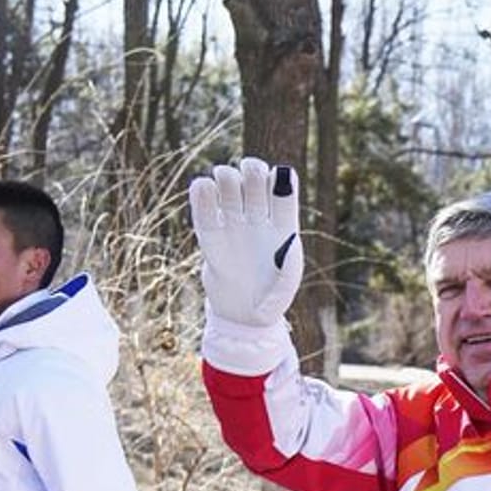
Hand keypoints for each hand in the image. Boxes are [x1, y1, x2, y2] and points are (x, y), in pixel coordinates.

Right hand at [189, 158, 301, 328]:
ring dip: (227, 177)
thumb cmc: (270, 301)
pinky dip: (201, 196)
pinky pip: (205, 212)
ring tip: (222, 179)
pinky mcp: (210, 238)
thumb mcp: (285, 288)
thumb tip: (289, 239)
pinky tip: (202, 185)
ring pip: (230, 190)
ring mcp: (233, 227)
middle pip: (255, 182)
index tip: (276, 175)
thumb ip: (289, 266)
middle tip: (246, 173)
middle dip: (252, 171)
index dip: (280, 179)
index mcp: (283, 227)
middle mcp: (258, 221)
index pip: (284, 192)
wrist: (241, 319)